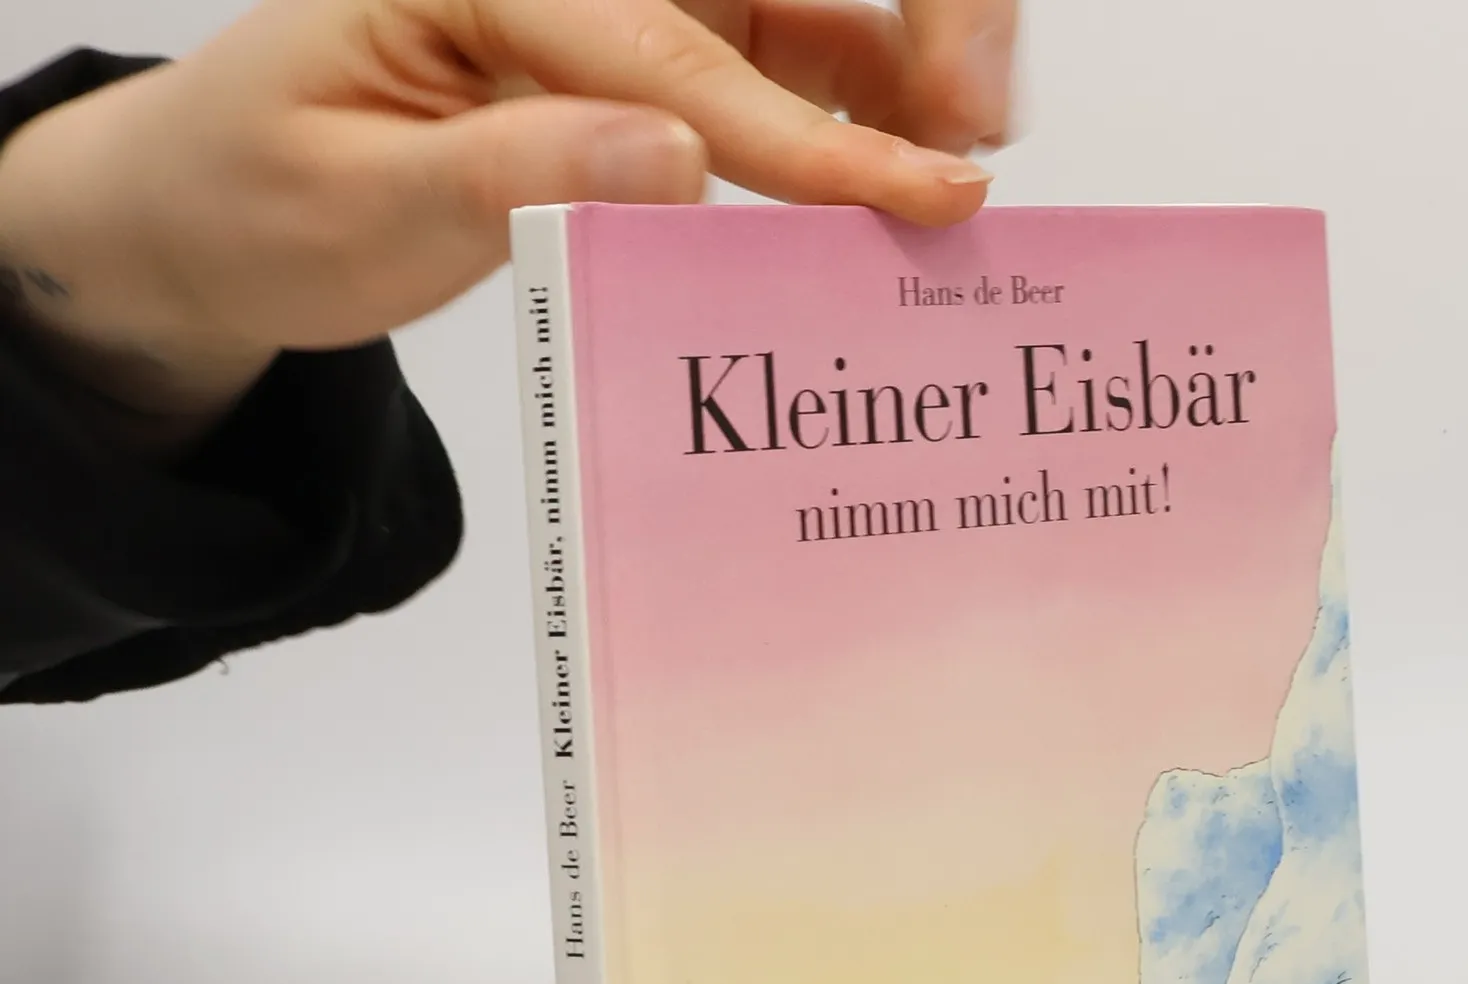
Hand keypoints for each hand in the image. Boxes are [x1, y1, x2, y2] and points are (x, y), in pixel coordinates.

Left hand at [0, 0, 1014, 446]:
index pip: (669, 46)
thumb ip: (518, 170)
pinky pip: (772, 68)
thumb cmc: (264, 194)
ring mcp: (611, 1)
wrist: (217, 207)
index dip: (805, 132)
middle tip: (979, 128)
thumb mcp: (362, 199)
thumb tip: (678, 161)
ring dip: (897, 74)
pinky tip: (910, 171)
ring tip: (970, 161)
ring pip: (795, 14)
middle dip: (897, 36)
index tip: (915, 193)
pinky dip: (852, 118)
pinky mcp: (637, 52)